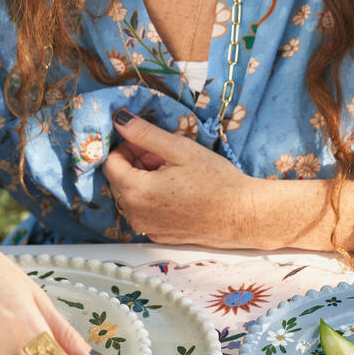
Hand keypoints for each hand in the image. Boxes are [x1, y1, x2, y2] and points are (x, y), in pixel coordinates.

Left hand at [102, 110, 255, 245]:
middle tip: (163, 154)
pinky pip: (144, 211)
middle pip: (119, 180)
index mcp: (136, 191)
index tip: (145, 142)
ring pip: (131, 196)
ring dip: (143, 179)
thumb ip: (144, 134)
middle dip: (135, 162)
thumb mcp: (179, 149)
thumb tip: (119, 120)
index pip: (110, 163)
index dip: (125, 147)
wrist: (243, 216)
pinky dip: (152, 198)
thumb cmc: (217, 182)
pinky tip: (176, 190)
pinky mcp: (159, 235)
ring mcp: (147, 227)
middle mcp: (136, 214)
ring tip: (172, 171)